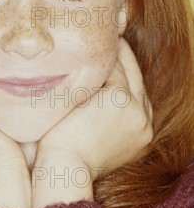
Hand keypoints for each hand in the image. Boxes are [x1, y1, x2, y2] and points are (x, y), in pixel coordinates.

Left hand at [34, 38, 153, 182]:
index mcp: (138, 137)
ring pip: (126, 74)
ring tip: (103, 39)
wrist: (63, 168)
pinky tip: (96, 46)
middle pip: (137, 83)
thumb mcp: (89, 137)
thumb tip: (85, 99)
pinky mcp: (121, 100)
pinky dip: (104, 58)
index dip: (124, 79)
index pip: (135, 100)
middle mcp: (143, 126)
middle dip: (125, 61)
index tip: (112, 63)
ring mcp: (136, 113)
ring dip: (114, 55)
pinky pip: (114, 70)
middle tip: (114, 41)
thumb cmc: (66, 157)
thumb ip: (96, 117)